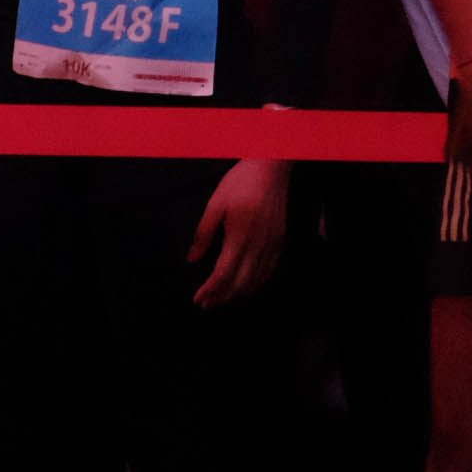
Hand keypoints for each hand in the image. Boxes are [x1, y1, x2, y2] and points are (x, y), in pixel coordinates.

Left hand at [187, 155, 290, 307]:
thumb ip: (203, 234)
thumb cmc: (240, 182)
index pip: (223, 273)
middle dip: (222, 297)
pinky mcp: (280, 240)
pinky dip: (257, 282)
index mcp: (239, 234)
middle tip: (206, 304)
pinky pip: (269, 269)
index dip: (210, 290)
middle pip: (240, 282)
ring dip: (238, 293)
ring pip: (256, 279)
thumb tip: (192, 259)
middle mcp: (258, 243)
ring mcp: (272, 243)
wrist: (271, 167)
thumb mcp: (215, 204)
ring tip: (222, 298)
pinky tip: (247, 286)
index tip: (198, 299)